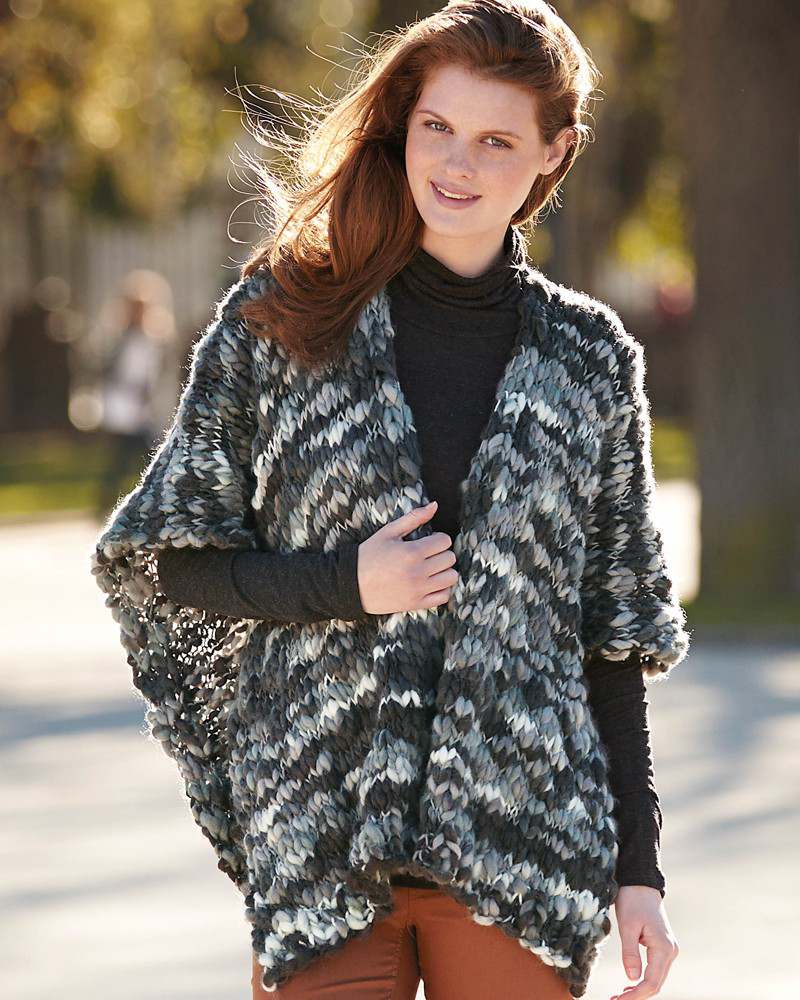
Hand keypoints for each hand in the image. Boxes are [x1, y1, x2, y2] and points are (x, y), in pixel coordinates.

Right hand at [356, 500, 458, 614]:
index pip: (444, 541)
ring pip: (451, 578)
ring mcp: (418, 589)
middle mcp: (418, 572)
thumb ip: (413, 517)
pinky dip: (442, 589)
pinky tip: (431, 583)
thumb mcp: (388, 532)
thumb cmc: (368, 556)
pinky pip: (444, 597)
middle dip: (442, 553)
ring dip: (445, 571)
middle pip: (450, 558)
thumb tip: (434, 505)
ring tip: (432, 569)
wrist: (351, 585)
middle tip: (429, 554)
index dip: (438, 538)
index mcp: (412, 552)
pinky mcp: (416, 604)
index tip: (428, 541)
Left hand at [609, 886, 678, 999]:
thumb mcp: (627, 925)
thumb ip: (630, 952)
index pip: (650, 982)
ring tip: (619, 997)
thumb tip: (632, 978)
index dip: (635, 996)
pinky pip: (655, 970)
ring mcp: (668, 949)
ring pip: (656, 979)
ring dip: (640, 990)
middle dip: (637, 996)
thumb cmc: (633, 900)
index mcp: (664, 948)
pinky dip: (643, 980)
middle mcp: (670, 951)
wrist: (641, 882)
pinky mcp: (662, 947)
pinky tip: (629, 986)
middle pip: (655, 984)